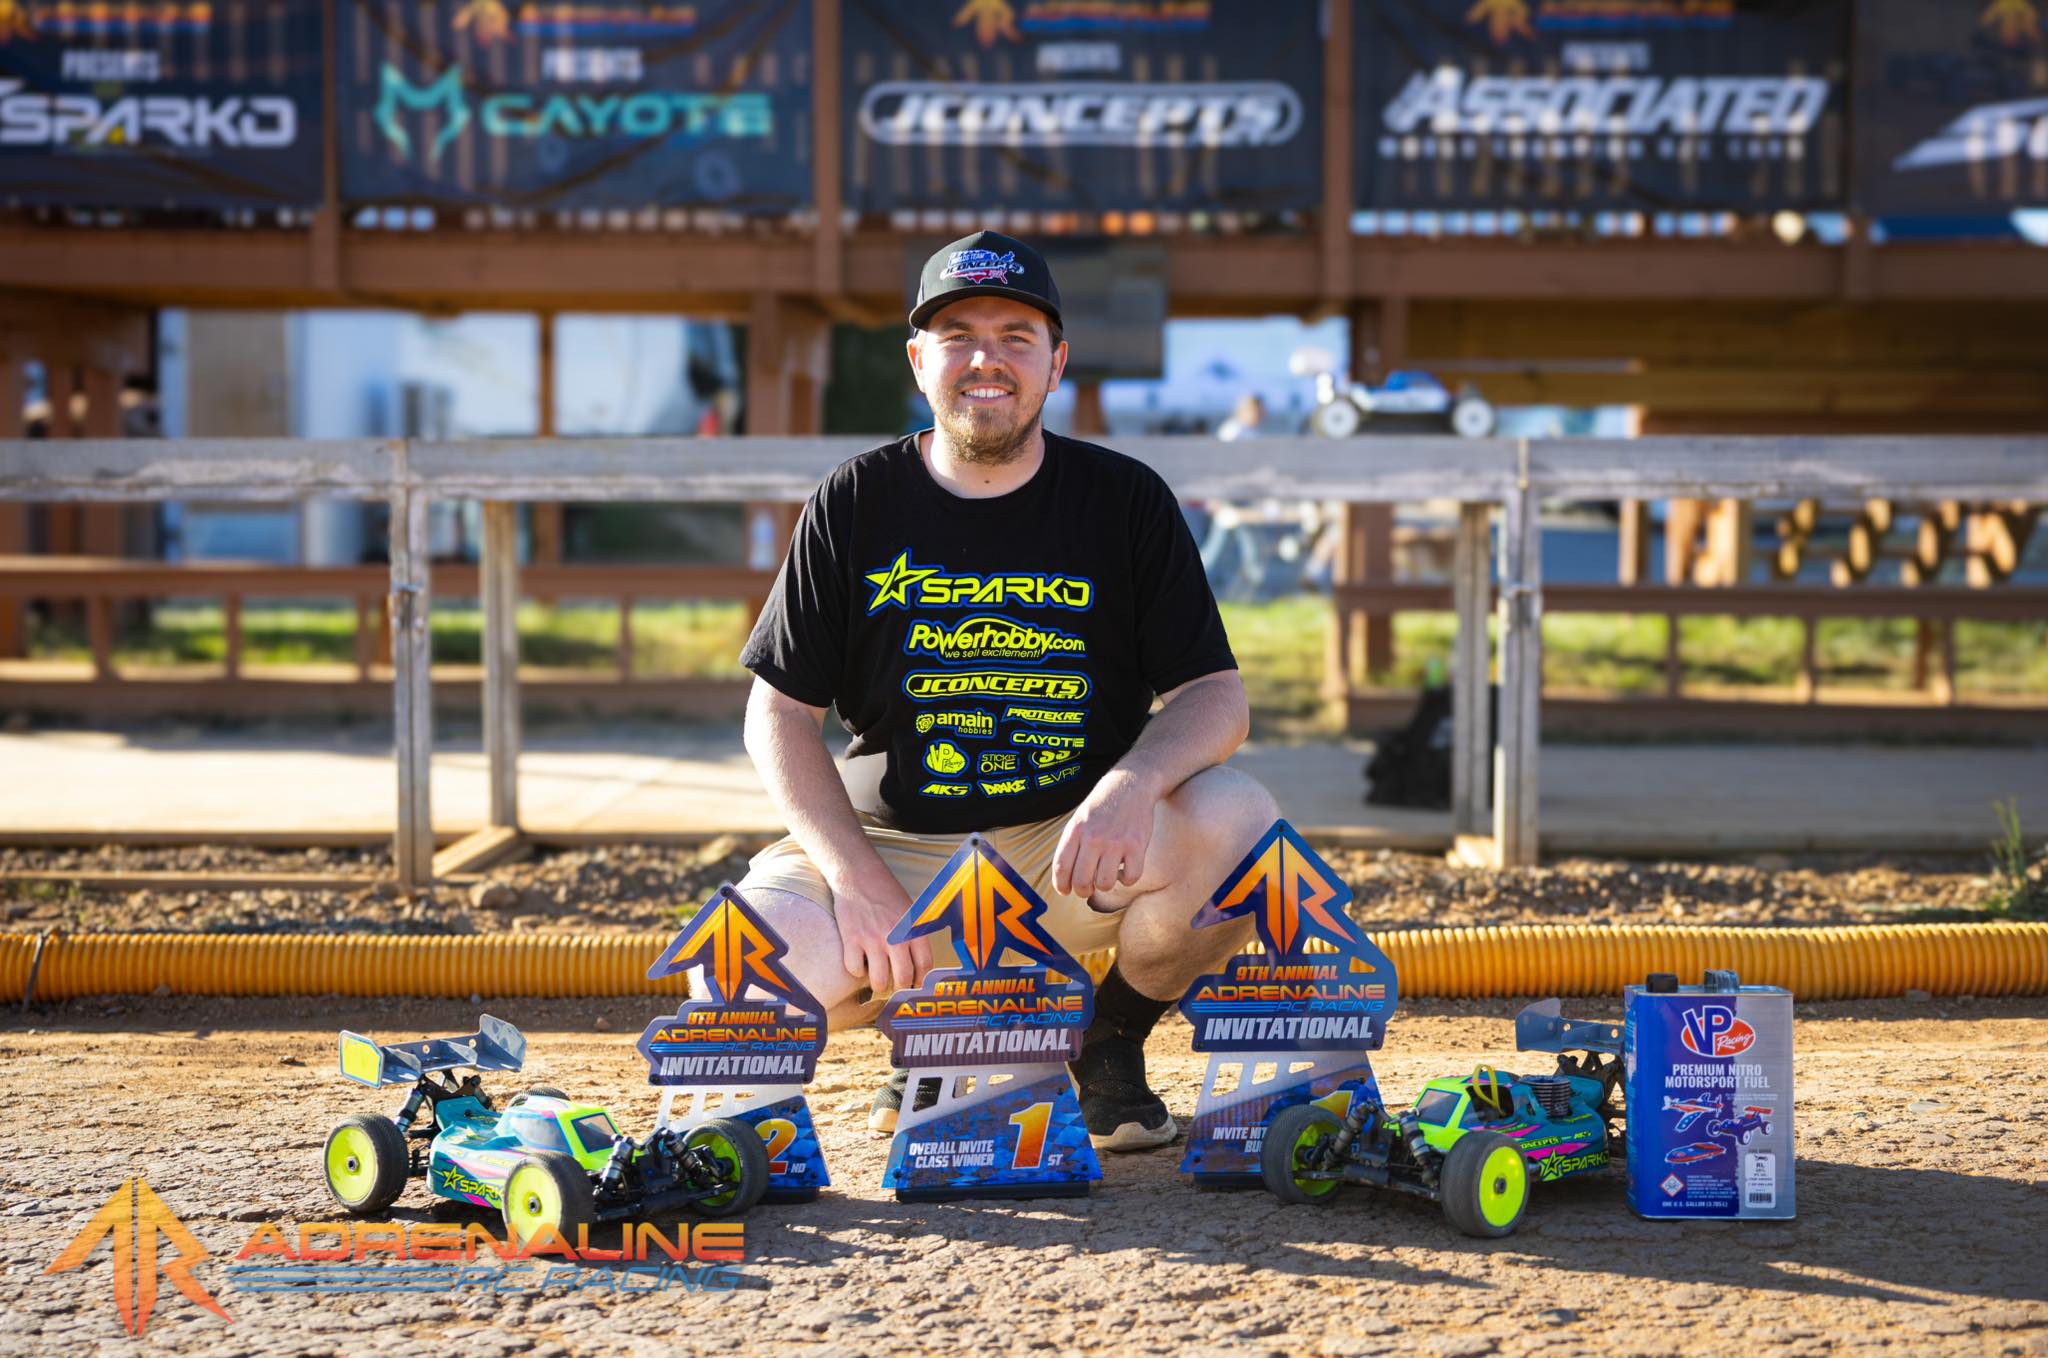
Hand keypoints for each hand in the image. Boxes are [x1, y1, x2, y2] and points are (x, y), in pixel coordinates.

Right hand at [827, 865, 930, 996]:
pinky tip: (859, 963)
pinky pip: (855, 970)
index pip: (925, 965)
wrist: (858, 876)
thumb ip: (915, 934)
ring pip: (879, 980)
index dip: (921, 980)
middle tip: (896, 987)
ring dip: (878, 985)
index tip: (916, 985)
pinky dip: (856, 971)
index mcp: (912, 929)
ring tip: (877, 979)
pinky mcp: (852, 939)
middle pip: (903, 978)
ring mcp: (872, 940)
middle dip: (900, 988)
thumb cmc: (886, 893)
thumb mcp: (910, 910)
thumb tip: (918, 962)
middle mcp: (895, 937)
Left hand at [1052, 767, 1159, 903]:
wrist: (1131, 784)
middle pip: (1082, 881)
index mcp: (1076, 830)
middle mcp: (1094, 837)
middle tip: (1087, 888)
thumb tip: (1067, 879)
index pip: (1061, 867)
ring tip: (1106, 874)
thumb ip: (1072, 845)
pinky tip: (1125, 869)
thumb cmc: (1102, 805)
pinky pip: (1130, 878)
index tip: (1065, 891)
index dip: (1061, 885)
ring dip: (1104, 885)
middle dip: (1083, 891)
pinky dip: (1127, 879)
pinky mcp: (1137, 846)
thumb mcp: (1079, 819)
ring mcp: (1116, 842)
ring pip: (1105, 883)